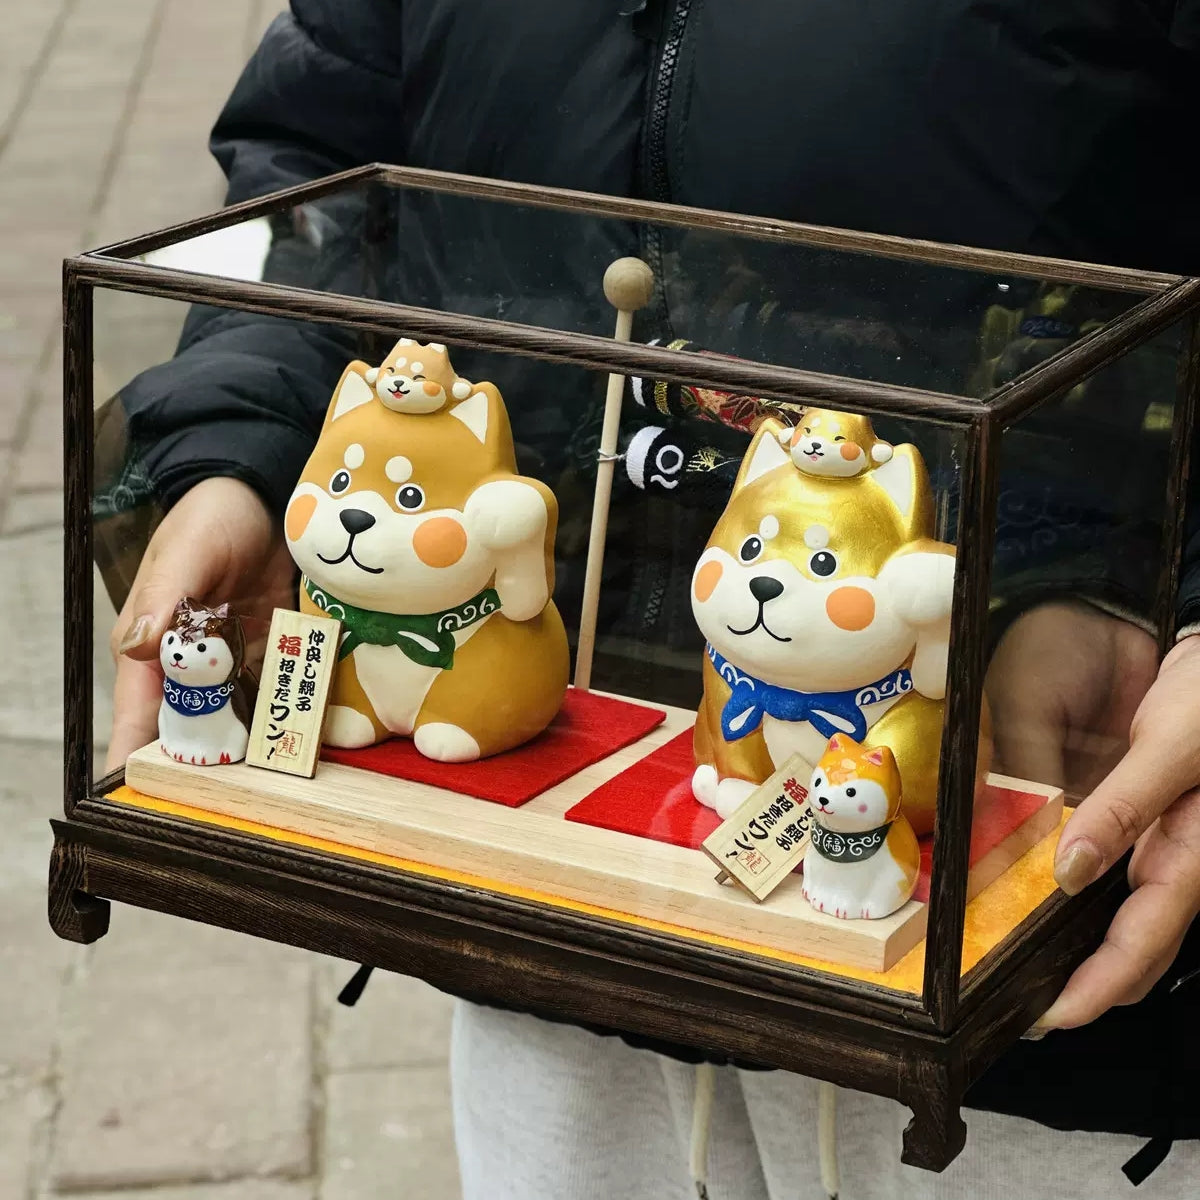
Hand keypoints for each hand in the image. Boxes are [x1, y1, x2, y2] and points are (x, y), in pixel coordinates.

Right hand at [105, 477, 296, 770]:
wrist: (263, 494)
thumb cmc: (210, 518)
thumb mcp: (185, 552)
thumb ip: (164, 599)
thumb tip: (140, 648)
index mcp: (156, 647)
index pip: (141, 713)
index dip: (140, 756)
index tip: (146, 797)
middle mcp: (195, 663)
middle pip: (195, 728)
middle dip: (209, 764)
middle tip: (234, 803)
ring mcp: (238, 660)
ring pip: (241, 718)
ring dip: (257, 745)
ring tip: (278, 783)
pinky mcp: (276, 651)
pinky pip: (283, 690)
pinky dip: (293, 710)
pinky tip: (311, 736)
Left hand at [1038, 633, 1199, 1028]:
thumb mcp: (1168, 746)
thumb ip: (1123, 808)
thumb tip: (1072, 874)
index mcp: (1196, 852)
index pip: (1144, 941)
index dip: (1100, 987)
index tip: (1054, 1016)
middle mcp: (1183, 860)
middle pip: (1135, 947)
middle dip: (1088, 985)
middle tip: (1026, 1003)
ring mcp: (1169, 847)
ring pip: (1125, 921)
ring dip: (1082, 949)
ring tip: (1024, 962)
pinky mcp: (1154, 827)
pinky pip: (1118, 879)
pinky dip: (1082, 901)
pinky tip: (1044, 897)